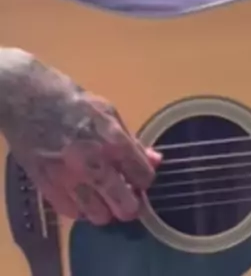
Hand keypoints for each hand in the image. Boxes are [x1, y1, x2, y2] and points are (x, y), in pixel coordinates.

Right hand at [0, 50, 160, 224]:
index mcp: (113, 141)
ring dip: (106, 209)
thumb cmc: (73, 102)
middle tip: (128, 196)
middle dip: (131, 203)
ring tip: (104, 196)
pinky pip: (73, 213)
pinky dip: (81, 208)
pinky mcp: (48, 188)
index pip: (143, 176)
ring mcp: (69, 179)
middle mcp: (93, 164)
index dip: (145, 179)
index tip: (140, 177)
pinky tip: (83, 194)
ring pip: (99, 216)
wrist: (30, 100)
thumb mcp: (109, 113)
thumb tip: (154, 160)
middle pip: (125, 206)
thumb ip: (131, 141)